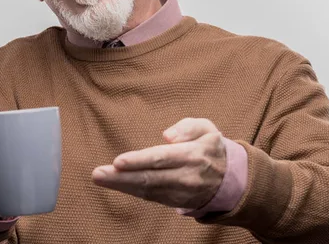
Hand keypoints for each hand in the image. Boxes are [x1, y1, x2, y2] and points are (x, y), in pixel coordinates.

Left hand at [91, 118, 226, 210]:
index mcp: (192, 156)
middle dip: (121, 177)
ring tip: (100, 178)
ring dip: (121, 185)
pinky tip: (115, 183)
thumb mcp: (207, 128)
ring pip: (147, 190)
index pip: (161, 159)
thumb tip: (167, 135)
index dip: (138, 161)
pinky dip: (131, 190)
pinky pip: (150, 196)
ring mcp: (179, 192)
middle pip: (149, 178)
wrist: (230, 180)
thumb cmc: (211, 147)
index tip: (118, 161)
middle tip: (98, 174)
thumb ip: (188, 126)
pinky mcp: (174, 201)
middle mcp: (185, 177)